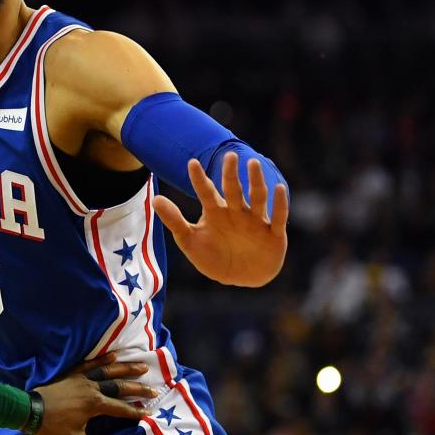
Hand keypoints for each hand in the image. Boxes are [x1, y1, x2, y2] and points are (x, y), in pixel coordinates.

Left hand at [33, 354, 155, 434]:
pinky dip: (102, 360)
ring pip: (108, 371)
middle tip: (155, 390)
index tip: (150, 413)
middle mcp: (91, 389)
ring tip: (142, 366)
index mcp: (94, 405)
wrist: (28, 410)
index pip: (121, 409)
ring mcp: (81, 379)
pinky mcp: (71, 375)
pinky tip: (112, 356)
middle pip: (119, 386)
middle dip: (138, 389)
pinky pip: (89, 364)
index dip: (136, 412)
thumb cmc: (52, 428)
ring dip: (126, 369)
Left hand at [153, 152, 288, 287]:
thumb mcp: (190, 241)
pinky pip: (278, 217)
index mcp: (216, 212)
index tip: (191, 163)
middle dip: (231, 174)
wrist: (240, 279)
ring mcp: (256, 222)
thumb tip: (155, 199)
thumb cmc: (213, 257)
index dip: (199, 179)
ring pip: (257, 198)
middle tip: (229, 155)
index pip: (206, 192)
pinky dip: (279, 204)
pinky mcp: (274, 234)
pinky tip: (279, 187)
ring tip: (253, 163)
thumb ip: (174, 220)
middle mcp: (237, 212)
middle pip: (233, 190)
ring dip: (256, 182)